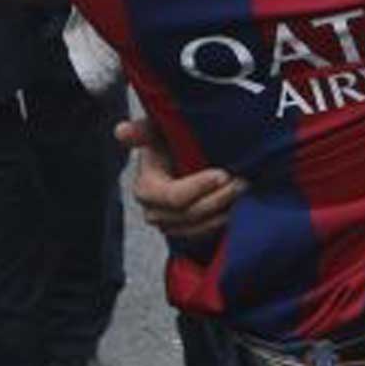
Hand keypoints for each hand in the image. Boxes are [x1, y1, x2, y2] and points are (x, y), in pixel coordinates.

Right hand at [116, 116, 246, 239]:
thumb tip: (121, 131)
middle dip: (217, 198)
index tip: (222, 173)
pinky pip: (204, 236)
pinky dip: (222, 223)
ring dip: (222, 211)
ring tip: (243, 190)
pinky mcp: (187, 233)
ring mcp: (170, 226)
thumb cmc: (170, 140)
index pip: (172, 196)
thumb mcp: (158, 129)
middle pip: (188, 215)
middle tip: (241, 181)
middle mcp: (154, 211)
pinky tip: (239, 206)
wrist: (186, 157)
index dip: (197, 188)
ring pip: (198, 229)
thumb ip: (143, 130)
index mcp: (146, 188)